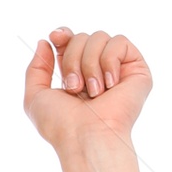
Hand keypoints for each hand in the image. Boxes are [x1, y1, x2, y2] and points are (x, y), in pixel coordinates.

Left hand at [23, 26, 150, 155]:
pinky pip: (119, 42)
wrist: (86, 136)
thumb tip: (46, 40)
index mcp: (75, 74)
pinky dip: (109, 62)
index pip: (71, 40)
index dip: (63, 35)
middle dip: (72, 59)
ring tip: (93, 92)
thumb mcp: (35, 97)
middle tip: (74, 88)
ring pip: (99, 37)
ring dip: (89, 65)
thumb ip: (36, 68)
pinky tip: (110, 85)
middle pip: (82, 37)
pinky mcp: (136, 70)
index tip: (54, 38)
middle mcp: (96, 70)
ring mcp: (117, 69)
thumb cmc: (61, 125)